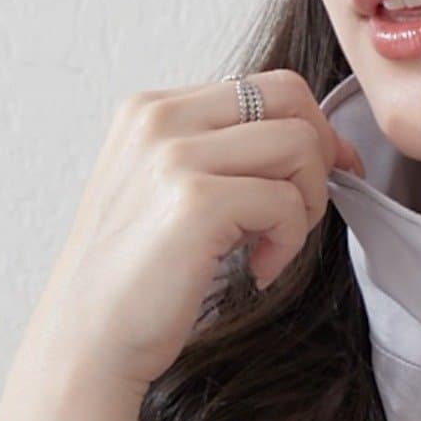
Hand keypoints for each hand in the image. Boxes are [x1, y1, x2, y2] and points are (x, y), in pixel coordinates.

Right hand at [14, 68, 365, 405]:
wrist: (91, 334)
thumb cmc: (140, 279)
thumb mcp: (171, 192)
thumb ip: (223, 158)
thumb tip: (312, 146)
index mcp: (155, 109)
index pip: (267, 86)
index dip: (314, 129)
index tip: (329, 174)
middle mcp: (161, 118)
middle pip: (290, 98)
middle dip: (320, 157)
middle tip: (304, 214)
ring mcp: (176, 155)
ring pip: (298, 145)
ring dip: (307, 205)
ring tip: (272, 246)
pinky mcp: (196, 202)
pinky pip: (286, 203)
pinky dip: (289, 245)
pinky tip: (258, 271)